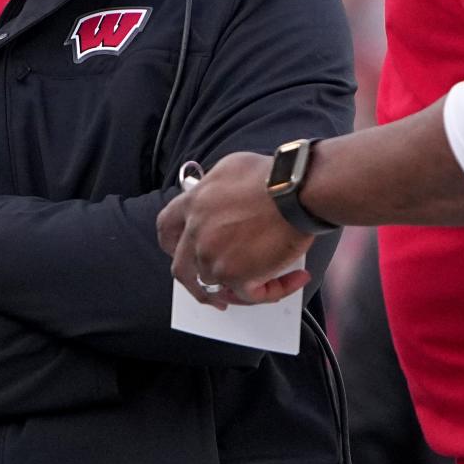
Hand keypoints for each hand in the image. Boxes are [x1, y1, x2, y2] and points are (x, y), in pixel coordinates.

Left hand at [157, 153, 312, 306]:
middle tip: (217, 287)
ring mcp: (212, 257)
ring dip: (240, 288)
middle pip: (182, 269)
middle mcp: (196, 232)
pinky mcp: (235, 276)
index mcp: (193, 203)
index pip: (166, 229)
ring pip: (215, 286)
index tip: (182, 251)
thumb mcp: (232, 168)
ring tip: (271, 279)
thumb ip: (216, 189)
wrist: (297, 191)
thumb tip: (220, 201)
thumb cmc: (275, 175)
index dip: (172, 244)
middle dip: (195, 282)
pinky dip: (274, 291)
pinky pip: (250, 296)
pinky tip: (294, 279)